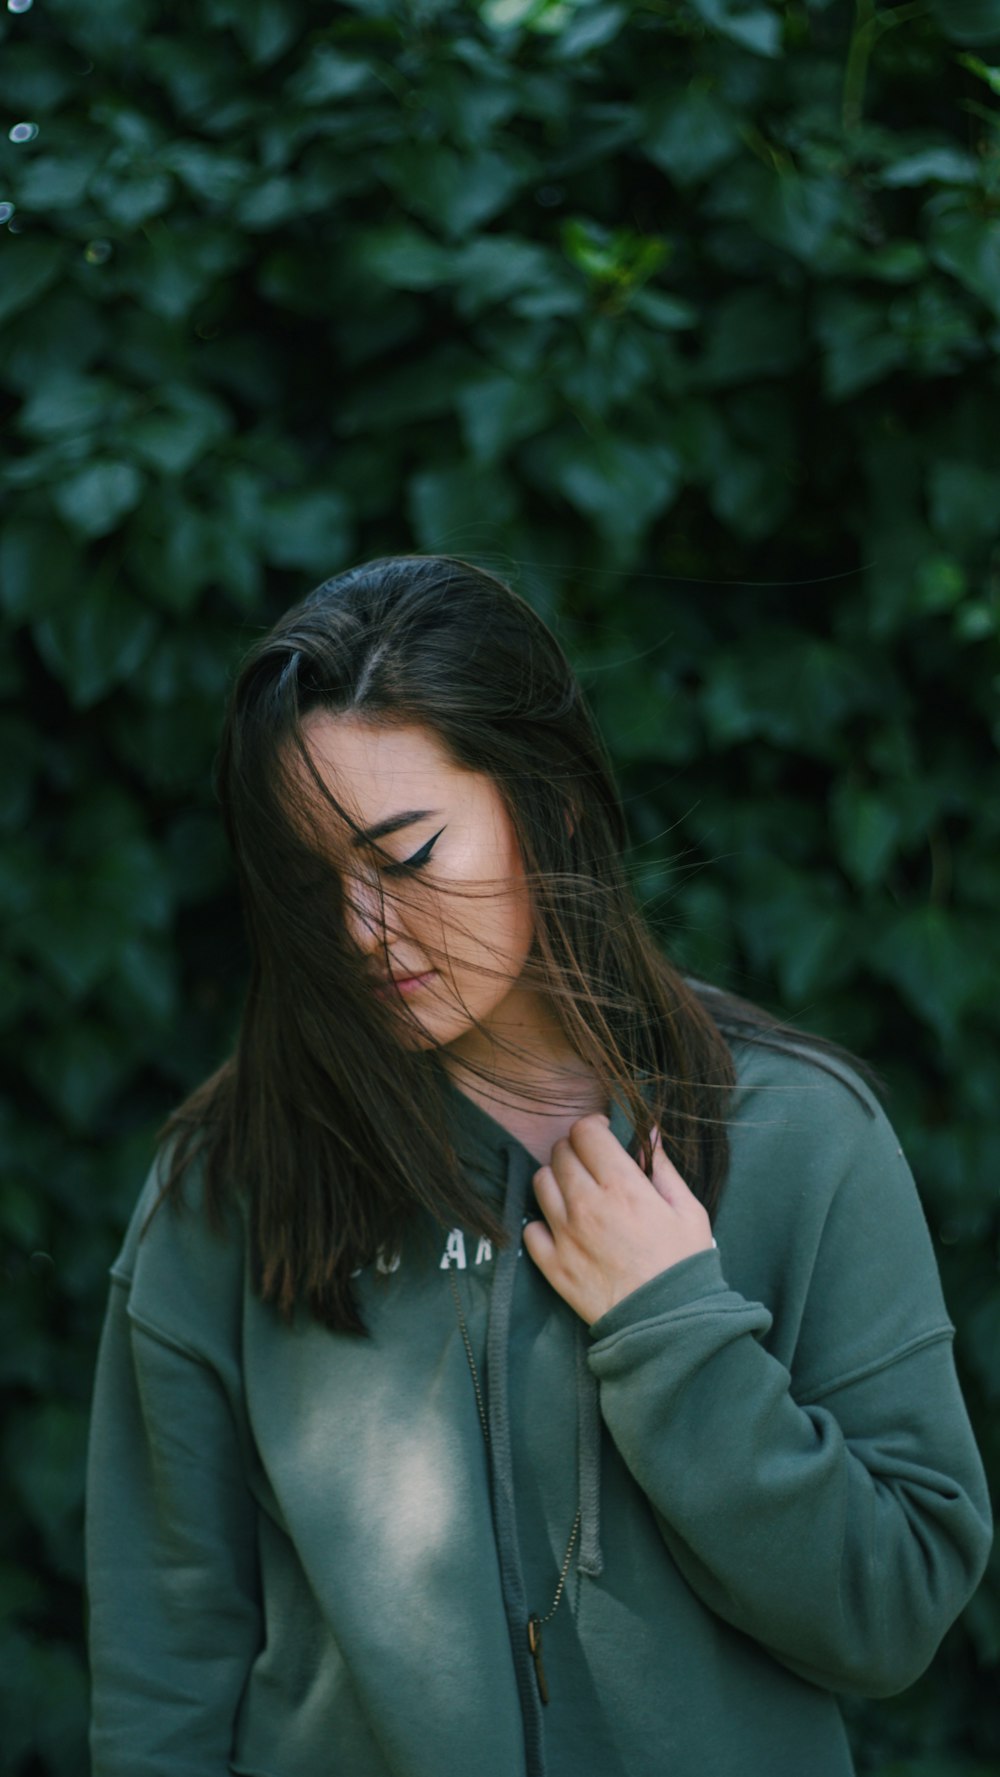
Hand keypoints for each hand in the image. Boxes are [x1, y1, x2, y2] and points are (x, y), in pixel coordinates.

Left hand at [522, 1115, 714, 1324]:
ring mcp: (565, 1235)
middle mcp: (587, 1205)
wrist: (668, 1324)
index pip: (586, 1132)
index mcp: (622, 1186)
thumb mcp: (688, 1210)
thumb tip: (649, 1131)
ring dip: (556, 1181)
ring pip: (540, 1183)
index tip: (601, 1135)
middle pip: (560, 1153)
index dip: (593, 1127)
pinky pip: (531, 1229)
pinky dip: (543, 1224)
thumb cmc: (683, 1265)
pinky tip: (564, 1229)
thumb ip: (663, 1168)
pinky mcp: (552, 1265)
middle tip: (591, 1164)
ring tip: (576, 1193)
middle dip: (575, 1150)